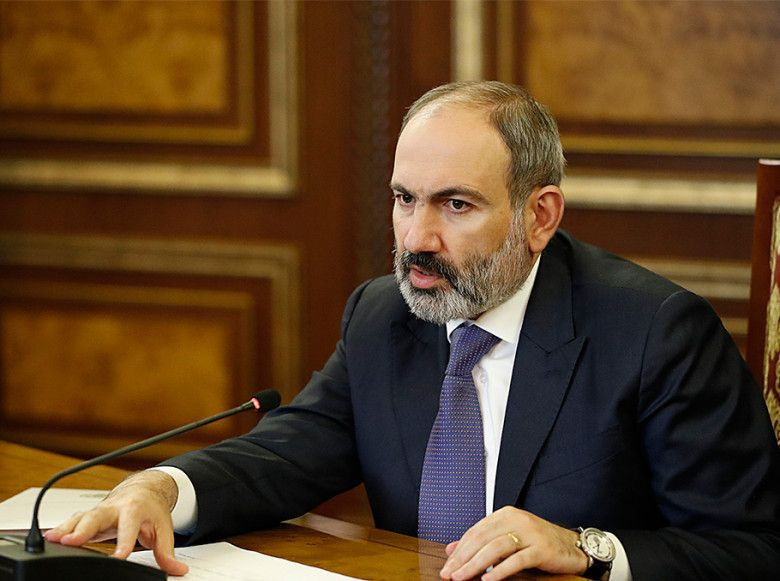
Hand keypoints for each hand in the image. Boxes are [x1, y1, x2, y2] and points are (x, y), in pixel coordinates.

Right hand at [44, 470, 188, 575]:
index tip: (118, 558)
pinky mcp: (89, 516)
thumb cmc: (151, 509)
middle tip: (72, 541)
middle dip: (85, 529)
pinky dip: (61, 529)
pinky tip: (49, 539)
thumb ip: (167, 551)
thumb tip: (177, 571)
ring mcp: (99, 511)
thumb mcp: (163, 528)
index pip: (129, 527)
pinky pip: (73, 521)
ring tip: (53, 540)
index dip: (124, 542)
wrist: (144, 490)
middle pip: (98, 517)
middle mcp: (114, 508)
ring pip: (81, 517)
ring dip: (66, 528)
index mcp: (135, 509)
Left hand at [439, 506, 587, 580]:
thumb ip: (482, 542)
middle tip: (449, 573)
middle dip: (463, 558)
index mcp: (505, 514)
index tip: (447, 565)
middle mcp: (516, 519)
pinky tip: (488, 580)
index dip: (459, 550)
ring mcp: (529, 533)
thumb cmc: (538, 542)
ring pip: (496, 548)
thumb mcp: (508, 538)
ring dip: (476, 564)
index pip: (475, 531)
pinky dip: (500, 570)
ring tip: (463, 577)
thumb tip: (452, 549)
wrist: (572, 546)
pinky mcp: (541, 548)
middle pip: (482, 539)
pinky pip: (517, 560)